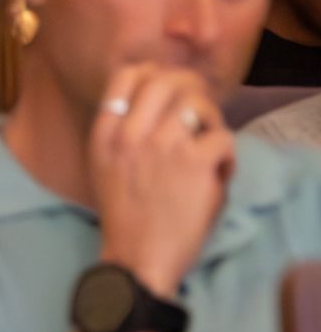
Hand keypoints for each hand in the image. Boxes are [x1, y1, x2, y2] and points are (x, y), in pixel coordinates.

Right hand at [88, 64, 235, 294]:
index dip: (153, 73)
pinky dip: (227, 156)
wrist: (138, 258)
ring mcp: (163, 147)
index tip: (166, 87)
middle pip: (165, 80)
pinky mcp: (194, 164)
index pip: (126, 76)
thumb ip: (121, 132)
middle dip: (190, 86)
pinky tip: (219, 172)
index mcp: (104, 134)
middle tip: (200, 105)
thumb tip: (156, 102)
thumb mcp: (105, 166)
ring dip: (211, 120)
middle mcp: (130, 134)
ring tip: (210, 141)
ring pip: (198, 103)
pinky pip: (222, 138)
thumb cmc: (124, 216)